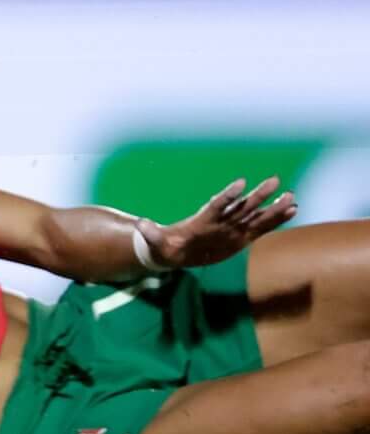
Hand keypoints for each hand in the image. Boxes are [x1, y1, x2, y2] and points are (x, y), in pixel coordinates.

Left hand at [148, 177, 294, 269]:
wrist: (173, 252)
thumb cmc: (164, 247)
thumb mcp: (155, 243)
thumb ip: (150, 234)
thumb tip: (141, 224)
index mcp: (202, 221)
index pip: (217, 205)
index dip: (227, 195)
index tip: (240, 182)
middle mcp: (220, 222)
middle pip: (242, 206)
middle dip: (258, 195)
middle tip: (275, 180)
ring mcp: (232, 229)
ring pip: (255, 216)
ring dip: (273, 207)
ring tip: (291, 196)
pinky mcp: (240, 238)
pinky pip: (261, 229)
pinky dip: (275, 221)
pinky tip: (292, 212)